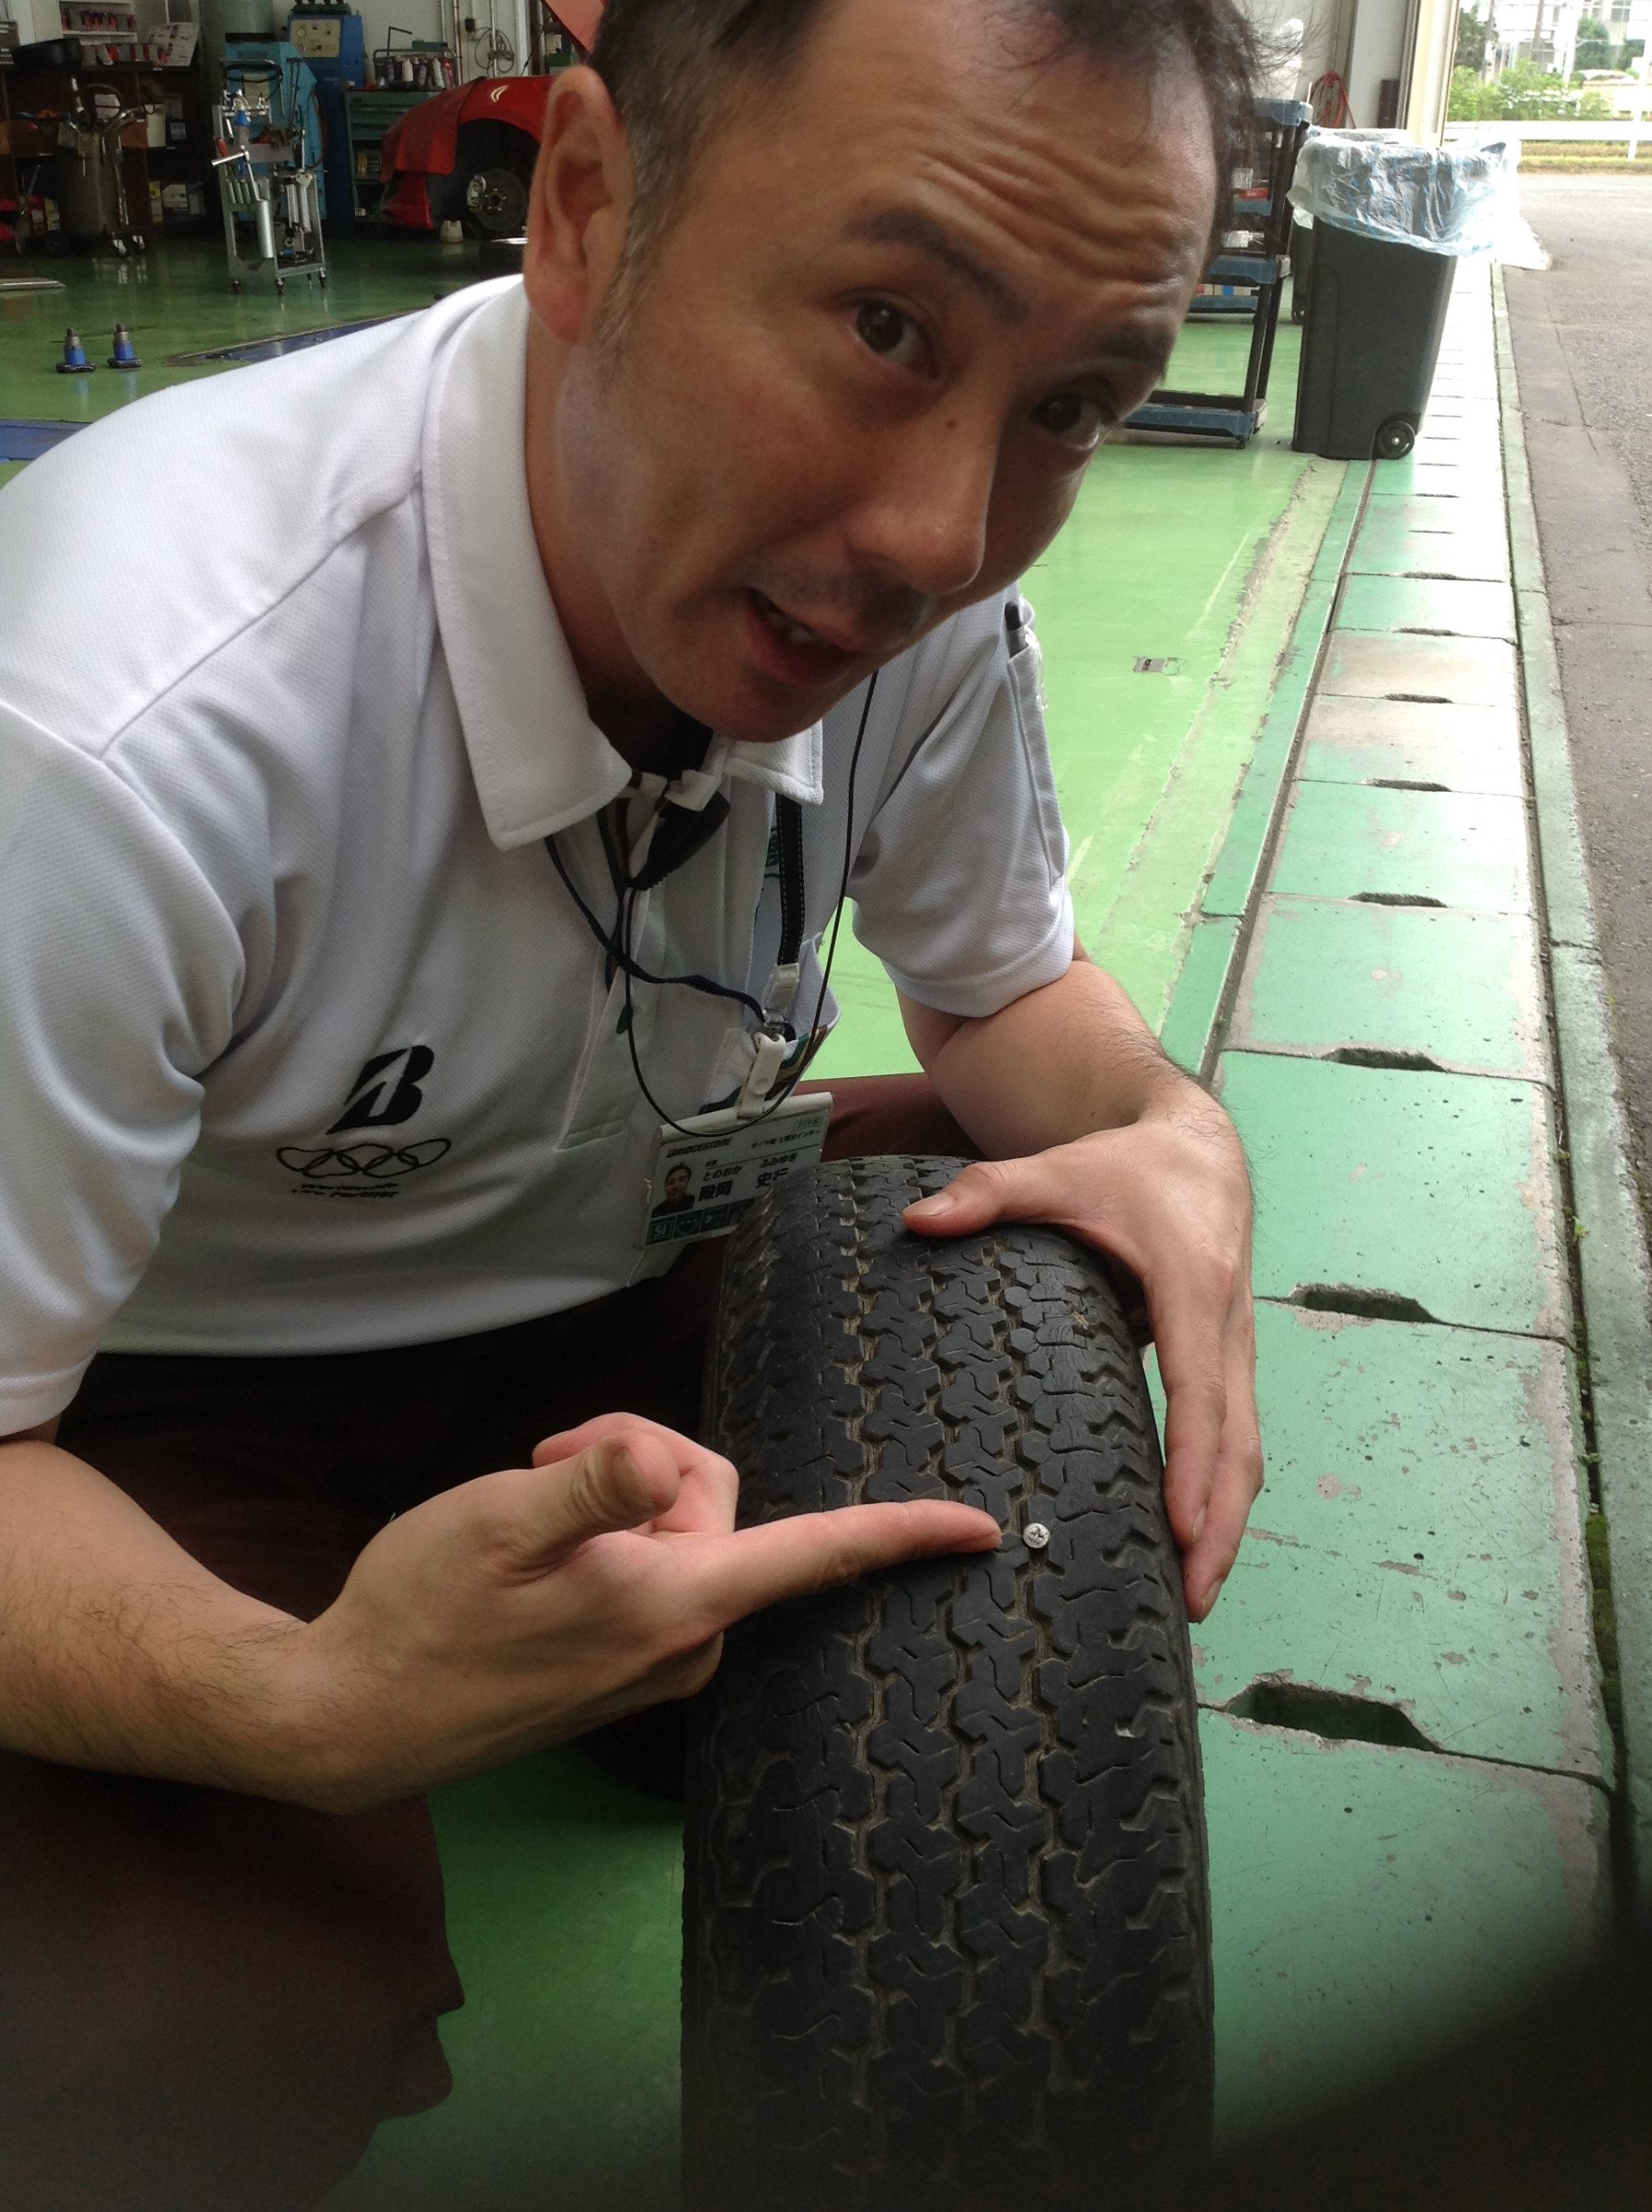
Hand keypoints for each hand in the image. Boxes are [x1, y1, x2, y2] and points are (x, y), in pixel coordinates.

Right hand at [296, 1413, 998, 1811]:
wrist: (351, 1717)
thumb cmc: (419, 1613)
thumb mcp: (498, 1521)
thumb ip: (596, 1484)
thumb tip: (668, 1464)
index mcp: (670, 1604)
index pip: (809, 1556)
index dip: (901, 1535)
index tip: (983, 1530)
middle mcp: (681, 1645)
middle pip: (716, 1505)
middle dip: (643, 1462)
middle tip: (549, 1460)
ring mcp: (653, 1667)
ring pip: (682, 1535)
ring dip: (619, 1502)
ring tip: (530, 1511)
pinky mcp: (622, 1673)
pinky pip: (653, 1575)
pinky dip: (608, 1543)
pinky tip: (535, 1555)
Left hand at [903, 1085, 1259, 1622]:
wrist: (1197, 1148)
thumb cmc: (1127, 1167)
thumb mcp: (1057, 1172)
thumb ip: (988, 1194)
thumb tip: (916, 1221)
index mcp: (1191, 1288)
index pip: (1195, 1393)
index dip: (1191, 1466)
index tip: (1180, 1529)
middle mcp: (1227, 1327)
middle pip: (1238, 1445)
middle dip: (1219, 1525)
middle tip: (1193, 1599)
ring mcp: (1235, 1348)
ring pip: (1247, 1450)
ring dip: (1227, 1522)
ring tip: (1195, 1594)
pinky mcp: (1228, 1361)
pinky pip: (1234, 1438)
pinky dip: (1220, 1494)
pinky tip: (1190, 1543)